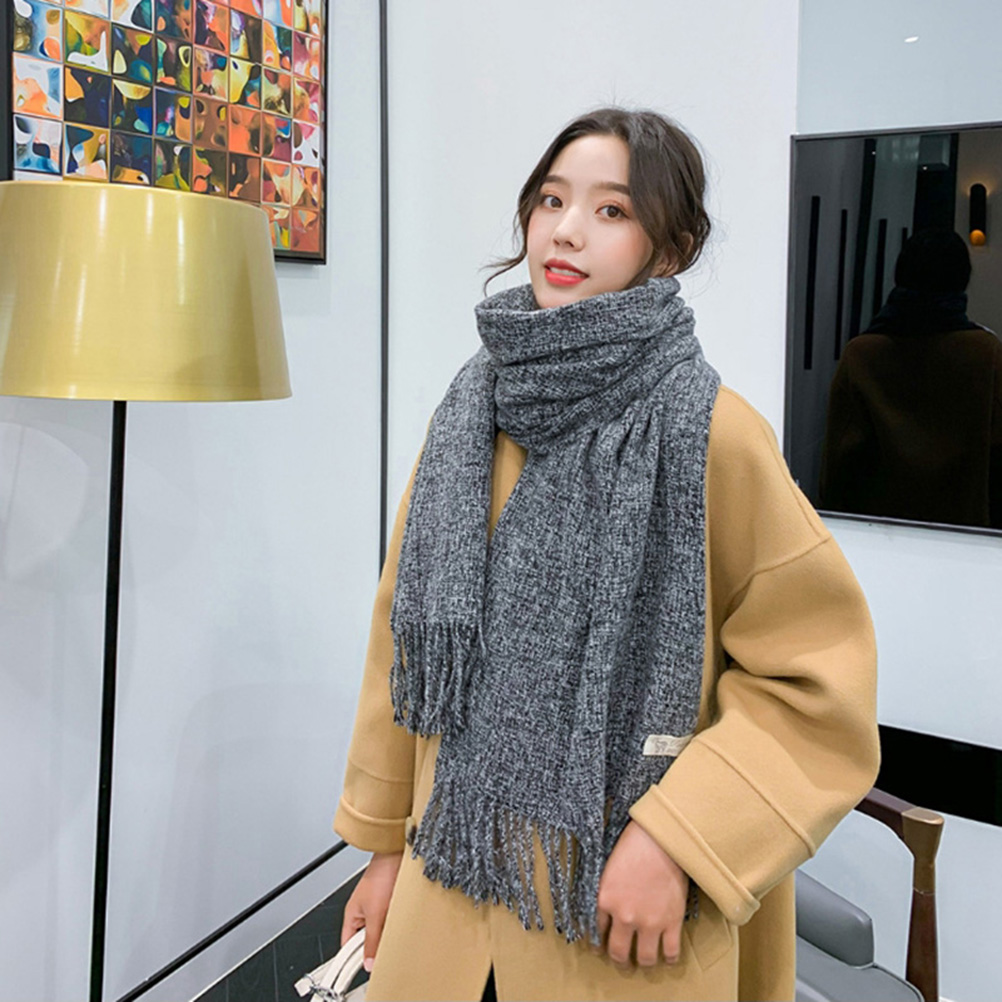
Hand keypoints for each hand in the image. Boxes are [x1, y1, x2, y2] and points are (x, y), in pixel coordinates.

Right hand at [340, 851, 402, 971]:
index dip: (353, 960)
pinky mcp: (390, 903)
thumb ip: (372, 939)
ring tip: (394, 936)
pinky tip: (402, 926)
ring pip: (380, 932)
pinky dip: (396, 926)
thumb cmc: (381, 875)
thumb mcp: (375, 914)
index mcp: (352, 916)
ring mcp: (377, 908)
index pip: (347, 947)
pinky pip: (391, 922)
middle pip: (365, 941)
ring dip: (387, 935)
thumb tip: (368, 963)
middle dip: (374, 947)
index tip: (365, 971)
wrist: (399, 855)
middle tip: (383, 956)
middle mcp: (363, 913)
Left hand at [594, 820, 688, 967]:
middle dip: (619, 959)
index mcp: (605, 900)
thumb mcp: (608, 867)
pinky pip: (672, 952)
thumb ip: (605, 891)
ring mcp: (650, 921)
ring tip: (644, 961)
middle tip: (622, 960)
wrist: (661, 838)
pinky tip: (668, 956)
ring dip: (643, 962)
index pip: (596, 931)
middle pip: (618, 952)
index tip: (600, 946)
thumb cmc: (633, 844)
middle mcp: (625, 916)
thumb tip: (604, 907)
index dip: (597, 941)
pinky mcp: (672, 921)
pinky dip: (670, 958)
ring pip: (645, 958)